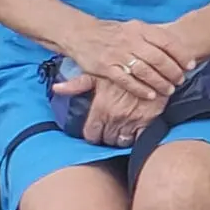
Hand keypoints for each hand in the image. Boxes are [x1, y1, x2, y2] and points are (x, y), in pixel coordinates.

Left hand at [52, 68, 167, 147]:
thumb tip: (56, 88)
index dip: (92, 134)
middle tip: (108, 128)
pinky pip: (139, 139)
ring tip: (120, 130)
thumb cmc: (123, 69)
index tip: (95, 129)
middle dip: (106, 135)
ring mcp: (132, 122)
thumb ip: (76, 84)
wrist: (152, 67)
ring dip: (120, 138)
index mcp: (101, 108)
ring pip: (121, 142)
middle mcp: (115, 118)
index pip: (91, 134)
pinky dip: (136, 138)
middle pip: (106, 140)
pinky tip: (134, 130)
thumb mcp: (97, 73)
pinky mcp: (148, 122)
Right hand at [69, 19, 190, 101]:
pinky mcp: (105, 68)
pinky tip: (151, 95)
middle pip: (158, 58)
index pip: (166, 41)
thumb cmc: (112, 32)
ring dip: (159, 82)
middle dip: (172, 71)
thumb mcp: (133, 27)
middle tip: (180, 80)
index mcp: (139, 29)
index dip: (181, 54)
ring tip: (169, 90)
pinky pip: (127, 81)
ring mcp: (117, 55)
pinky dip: (141, 89)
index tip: (191, 65)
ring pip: (144, 71)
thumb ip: (152, 36)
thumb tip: (177, 48)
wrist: (81, 33)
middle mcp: (129, 41)